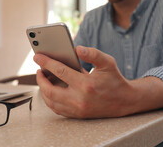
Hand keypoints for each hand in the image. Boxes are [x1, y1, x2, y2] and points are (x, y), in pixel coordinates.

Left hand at [34, 46, 162, 118]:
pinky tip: (50, 89)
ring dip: (43, 89)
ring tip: (43, 78)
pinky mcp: (77, 115)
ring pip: (51, 101)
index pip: (60, 71)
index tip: (37, 56)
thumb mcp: (107, 62)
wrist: (125, 101)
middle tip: (39, 69)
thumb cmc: (114, 79)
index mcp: (86, 84)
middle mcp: (80, 99)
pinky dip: (50, 99)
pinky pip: (57, 108)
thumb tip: (77, 48)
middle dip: (41, 79)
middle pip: (50, 90)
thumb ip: (93, 53)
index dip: (46, 62)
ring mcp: (78, 109)